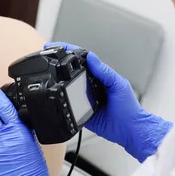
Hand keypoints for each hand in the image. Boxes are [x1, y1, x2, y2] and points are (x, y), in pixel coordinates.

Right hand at [45, 42, 172, 161]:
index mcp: (99, 76)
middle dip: (58, 63)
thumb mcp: (118, 84)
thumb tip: (92, 57)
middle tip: (46, 56)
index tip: (57, 46)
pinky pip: (68, 103)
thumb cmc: (129, 107)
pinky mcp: (80, 110)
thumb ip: (105, 72)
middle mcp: (90, 85)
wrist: (128, 129)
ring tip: (46, 71)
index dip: (69, 52)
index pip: (82, 60)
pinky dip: (61, 99)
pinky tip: (55, 94)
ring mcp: (84, 97)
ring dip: (57, 80)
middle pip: (71, 71)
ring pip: (67, 86)